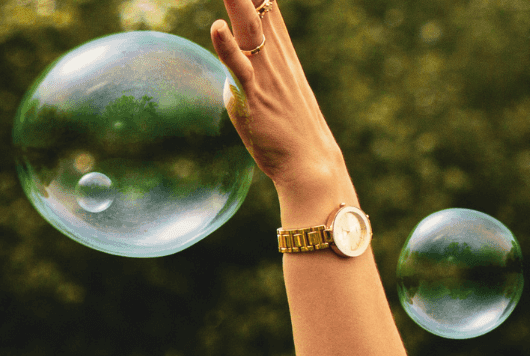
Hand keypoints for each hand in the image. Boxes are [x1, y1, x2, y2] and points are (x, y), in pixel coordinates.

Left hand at [208, 0, 348, 195]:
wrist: (311, 166)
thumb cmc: (292, 134)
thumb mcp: (273, 94)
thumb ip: (251, 75)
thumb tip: (233, 71)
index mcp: (279, 52)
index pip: (265, 3)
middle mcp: (274, 56)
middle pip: (257, 4)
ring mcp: (265, 75)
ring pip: (248, 27)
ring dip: (237, 0)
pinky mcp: (254, 98)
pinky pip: (240, 69)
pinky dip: (228, 47)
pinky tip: (217, 27)